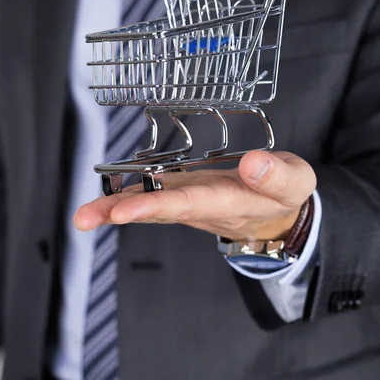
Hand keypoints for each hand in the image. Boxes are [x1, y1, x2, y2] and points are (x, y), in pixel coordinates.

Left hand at [74, 150, 316, 241]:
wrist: (277, 214)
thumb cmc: (285, 194)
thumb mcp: (295, 182)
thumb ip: (277, 175)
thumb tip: (253, 162)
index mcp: (228, 203)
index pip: (188, 204)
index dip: (154, 206)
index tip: (123, 211)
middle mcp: (202, 206)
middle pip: (158, 209)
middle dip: (122, 211)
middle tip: (86, 218)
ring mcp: (190, 200)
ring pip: (151, 204)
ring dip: (115, 207)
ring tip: (84, 214)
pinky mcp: (186, 190)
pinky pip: (154, 193)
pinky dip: (128, 193)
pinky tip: (105, 191)